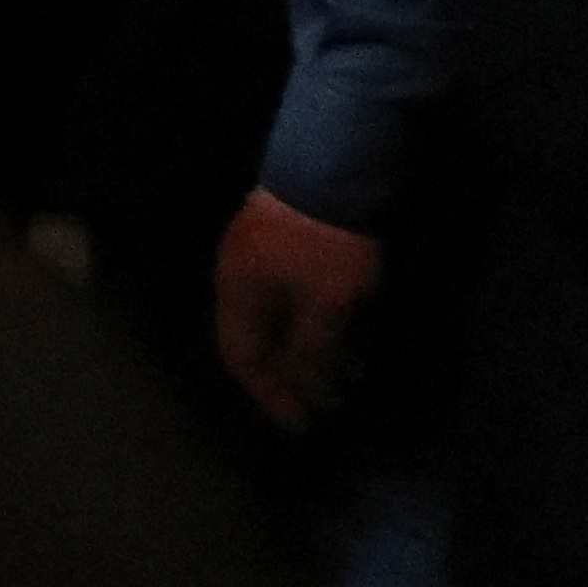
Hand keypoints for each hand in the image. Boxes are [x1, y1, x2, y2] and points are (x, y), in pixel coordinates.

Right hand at [215, 191, 382, 429]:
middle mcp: (239, 276)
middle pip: (259, 339)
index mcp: (237, 292)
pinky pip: (292, 295)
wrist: (333, 163)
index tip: (302, 423)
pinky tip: (349, 330)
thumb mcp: (325, 305)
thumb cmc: (324, 243)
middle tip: (329, 403)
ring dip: (310, 349)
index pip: (241, 358)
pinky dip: (316, 321)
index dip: (269, 394)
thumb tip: (308, 390)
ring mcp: (260, 253)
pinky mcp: (284, 239)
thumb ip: (312, 350)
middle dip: (293, 375)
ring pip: (279, 317)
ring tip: (351, 372)